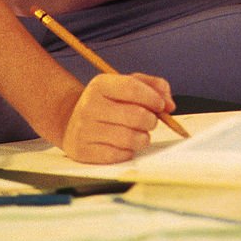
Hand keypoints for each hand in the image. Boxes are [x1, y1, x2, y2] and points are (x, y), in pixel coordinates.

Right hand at [61, 71, 175, 163]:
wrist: (71, 120)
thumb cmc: (107, 102)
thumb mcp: (125, 85)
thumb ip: (152, 87)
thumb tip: (169, 104)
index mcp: (100, 85)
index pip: (132, 88)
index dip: (152, 97)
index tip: (161, 105)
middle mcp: (89, 105)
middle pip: (134, 115)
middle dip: (151, 120)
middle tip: (151, 121)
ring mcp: (84, 130)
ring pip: (129, 138)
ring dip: (143, 138)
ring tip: (141, 135)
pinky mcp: (83, 151)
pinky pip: (118, 156)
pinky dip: (129, 152)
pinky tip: (126, 146)